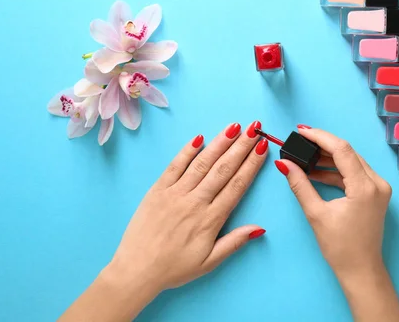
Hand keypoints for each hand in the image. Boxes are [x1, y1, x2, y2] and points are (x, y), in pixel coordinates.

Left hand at [60, 121, 268, 321]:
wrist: (136, 270)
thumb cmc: (174, 268)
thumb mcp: (209, 262)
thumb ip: (234, 242)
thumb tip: (259, 228)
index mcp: (210, 219)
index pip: (236, 185)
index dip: (251, 164)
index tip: (262, 147)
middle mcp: (194, 202)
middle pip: (223, 169)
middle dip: (240, 146)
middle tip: (253, 128)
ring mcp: (174, 193)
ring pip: (202, 163)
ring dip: (219, 143)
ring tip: (233, 127)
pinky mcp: (157, 190)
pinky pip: (174, 166)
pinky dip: (187, 151)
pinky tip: (199, 138)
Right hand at [275, 127, 390, 278]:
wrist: (361, 270)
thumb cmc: (340, 247)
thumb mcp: (316, 214)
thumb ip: (300, 185)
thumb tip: (284, 163)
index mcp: (365, 187)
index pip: (342, 149)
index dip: (319, 137)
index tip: (301, 131)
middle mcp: (377, 183)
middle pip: (348, 152)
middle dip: (323, 145)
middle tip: (300, 142)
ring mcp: (379, 188)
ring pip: (352, 161)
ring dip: (329, 158)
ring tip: (304, 158)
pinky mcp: (376, 194)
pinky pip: (355, 173)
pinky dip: (336, 171)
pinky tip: (317, 172)